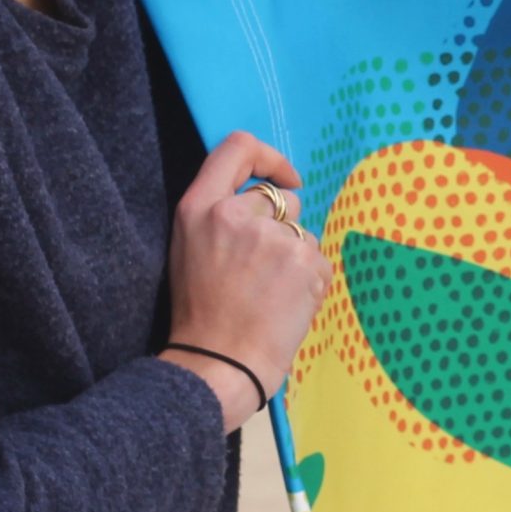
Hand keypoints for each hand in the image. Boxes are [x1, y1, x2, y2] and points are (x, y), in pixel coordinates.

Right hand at [164, 131, 334, 432]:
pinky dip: (310, 281)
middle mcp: (236, 214)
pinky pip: (320, 259)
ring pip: (303, 232)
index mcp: (199, 208)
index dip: (269, 157)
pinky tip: (286, 306)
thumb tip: (267, 196)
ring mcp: (274, 237)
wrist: (220, 363)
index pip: (237, 147)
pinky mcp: (305, 261)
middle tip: (262, 270)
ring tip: (270, 294)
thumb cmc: (202, 314)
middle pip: (282, 198)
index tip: (285, 177)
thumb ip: (221, 215)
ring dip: (296, 257)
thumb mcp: (191, 249)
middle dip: (282, 227)